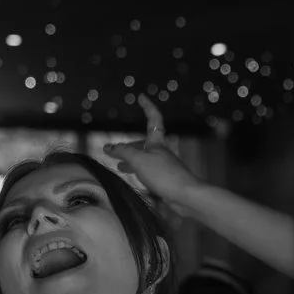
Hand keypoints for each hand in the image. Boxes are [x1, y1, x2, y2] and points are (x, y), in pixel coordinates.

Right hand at [113, 94, 202, 210]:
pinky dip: (138, 172)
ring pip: (145, 159)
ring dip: (131, 160)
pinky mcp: (165, 180)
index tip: (141, 97)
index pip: (153, 119)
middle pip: (144, 143)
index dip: (148, 107)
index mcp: (157, 143)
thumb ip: (122, 152)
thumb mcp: (138, 160)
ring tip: (118, 165)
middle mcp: (161, 152)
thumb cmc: (164, 174)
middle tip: (113, 150)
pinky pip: (148, 172)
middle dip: (129, 146)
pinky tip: (133, 178)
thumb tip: (107, 147)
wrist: (185, 196)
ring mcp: (164, 166)